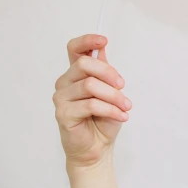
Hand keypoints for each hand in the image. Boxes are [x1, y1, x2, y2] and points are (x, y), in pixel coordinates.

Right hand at [53, 35, 130, 168]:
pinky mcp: (63, 113)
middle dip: (109, 73)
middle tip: (123, 86)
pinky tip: (121, 116)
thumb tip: (101, 49)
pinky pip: (90, 104)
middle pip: (84, 64)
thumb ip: (104, 72)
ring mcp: (61, 98)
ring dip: (114, 96)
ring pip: (90, 85)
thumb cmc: (103, 118)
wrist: (98, 146)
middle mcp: (65, 83)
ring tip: (126, 107)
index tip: (104, 40)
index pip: (74, 49)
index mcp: (76, 74)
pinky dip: (111, 109)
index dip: (87, 41)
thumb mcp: (110, 91)